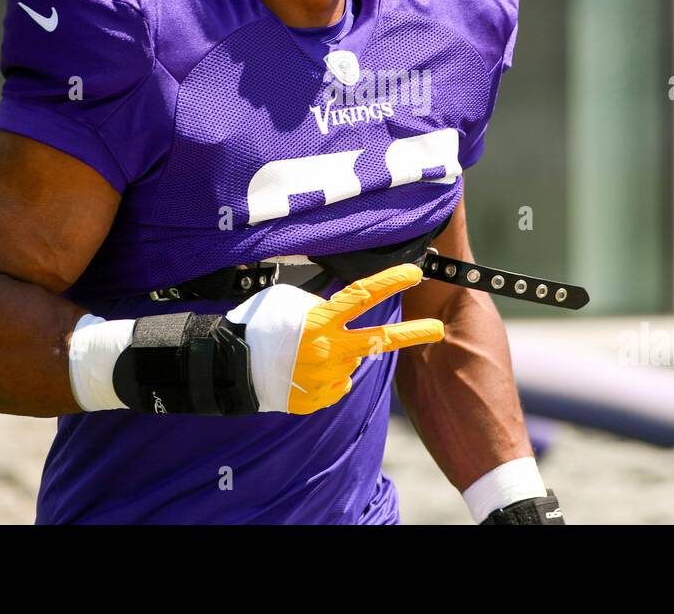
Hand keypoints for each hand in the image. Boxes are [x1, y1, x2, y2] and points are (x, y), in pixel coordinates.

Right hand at [227, 263, 443, 414]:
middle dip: (412, 334)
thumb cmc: (259, 325)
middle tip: (440, 329)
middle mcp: (329, 350)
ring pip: (350, 362)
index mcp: (320, 320)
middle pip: (379, 339)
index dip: (390, 282)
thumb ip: (321, 305)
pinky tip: (303, 371)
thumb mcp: (288, 301)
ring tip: (306, 353)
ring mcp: (326, 378)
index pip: (362, 295)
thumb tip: (345, 316)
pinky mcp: (319, 400)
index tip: (415, 272)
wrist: (233, 368)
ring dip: (339, 355)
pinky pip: (336, 385)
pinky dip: (327, 377)